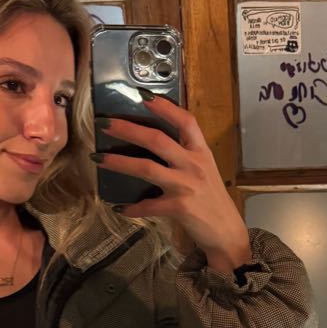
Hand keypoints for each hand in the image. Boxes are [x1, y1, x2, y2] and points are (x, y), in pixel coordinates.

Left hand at [92, 91, 251, 272]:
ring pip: (147, 168)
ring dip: (120, 162)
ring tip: (99, 159)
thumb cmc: (211, 199)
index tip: (143, 95)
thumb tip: (151, 144)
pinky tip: (119, 208)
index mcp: (201, 152)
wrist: (227, 232)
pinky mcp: (179, 207)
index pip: (186, 121)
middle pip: (158, 140)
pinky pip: (148, 206)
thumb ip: (183, 157)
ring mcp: (186, 185)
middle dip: (129, 129)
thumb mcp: (203, 171)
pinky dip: (132, 208)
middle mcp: (193, 165)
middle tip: (104, 123)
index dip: (165, 107)